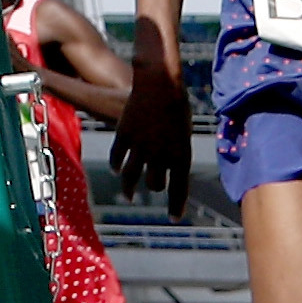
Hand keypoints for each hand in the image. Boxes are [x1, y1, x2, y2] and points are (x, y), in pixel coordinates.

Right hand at [112, 56, 193, 219]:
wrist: (160, 85)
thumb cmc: (178, 105)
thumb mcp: (184, 131)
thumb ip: (176, 150)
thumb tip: (169, 166)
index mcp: (180, 155)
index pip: (179, 189)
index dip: (176, 206)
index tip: (173, 218)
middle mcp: (159, 156)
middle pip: (155, 183)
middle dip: (156, 187)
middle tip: (155, 188)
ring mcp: (139, 147)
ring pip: (132, 176)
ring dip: (130, 189)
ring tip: (130, 197)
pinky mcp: (124, 136)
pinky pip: (117, 157)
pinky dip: (117, 165)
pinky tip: (117, 170)